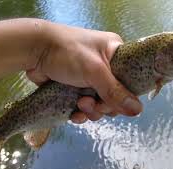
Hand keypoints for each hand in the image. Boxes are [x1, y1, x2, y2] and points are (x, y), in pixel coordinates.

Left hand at [26, 21, 142, 123]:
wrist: (34, 50)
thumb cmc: (67, 52)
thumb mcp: (95, 70)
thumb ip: (115, 92)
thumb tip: (138, 110)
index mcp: (115, 54)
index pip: (130, 80)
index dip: (125, 95)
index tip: (115, 103)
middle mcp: (106, 67)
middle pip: (115, 96)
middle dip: (104, 105)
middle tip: (90, 102)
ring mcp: (90, 79)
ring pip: (100, 104)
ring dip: (91, 110)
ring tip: (80, 104)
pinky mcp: (76, 88)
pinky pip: (85, 107)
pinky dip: (81, 113)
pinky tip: (74, 115)